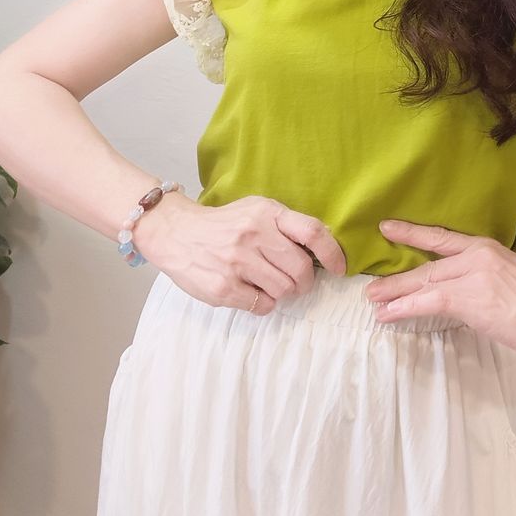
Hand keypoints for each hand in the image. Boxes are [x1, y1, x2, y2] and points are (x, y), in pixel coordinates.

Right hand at [135, 192, 346, 314]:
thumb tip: (320, 250)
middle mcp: (254, 235)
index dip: (332, 253)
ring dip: (284, 293)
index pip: (312, 232)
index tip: (338, 268)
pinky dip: (265, 303)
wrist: (176, 233)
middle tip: (298, 283)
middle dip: (305, 282)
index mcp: (267, 213)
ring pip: (284, 289)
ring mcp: (238, 262)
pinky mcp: (224, 287)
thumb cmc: (223, 224)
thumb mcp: (255, 211)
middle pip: (301, 268)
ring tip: (271, 285)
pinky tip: (254, 293)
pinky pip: (262, 304)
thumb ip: (284, 226)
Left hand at [365, 219, 515, 359]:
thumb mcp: (509, 281)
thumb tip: (463, 297)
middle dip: (396, 276)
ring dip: (393, 292)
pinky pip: (426, 300)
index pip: (442, 237)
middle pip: (426, 265)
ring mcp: (470, 274)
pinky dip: (402, 307)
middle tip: (370, 285)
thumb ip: (484, 281)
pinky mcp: (468, 296)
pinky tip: (387, 315)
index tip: (388, 228)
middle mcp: (474, 255)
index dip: (413, 233)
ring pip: (422, 282)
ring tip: (372, 300)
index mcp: (485, 248)